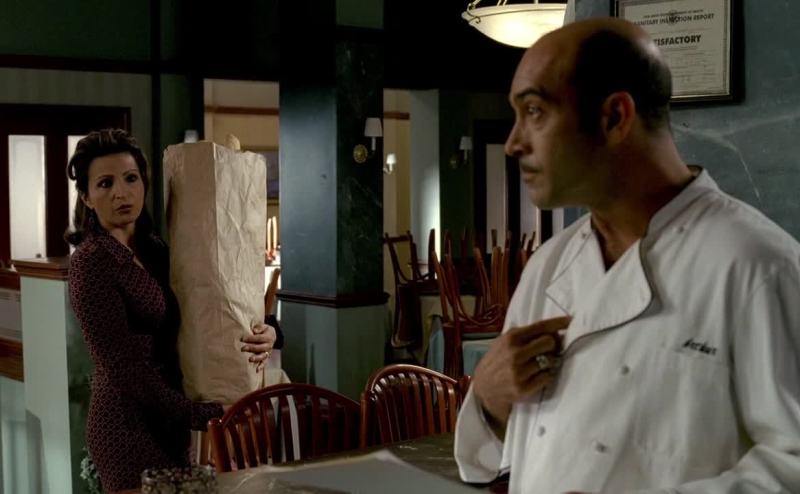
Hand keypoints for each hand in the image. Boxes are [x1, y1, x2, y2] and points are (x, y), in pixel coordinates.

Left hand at [240, 322, 276, 372]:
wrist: (272, 336)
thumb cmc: (265, 331)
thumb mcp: (264, 326)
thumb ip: (259, 327)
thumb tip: (254, 331)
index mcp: (269, 337)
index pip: (259, 338)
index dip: (251, 338)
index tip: (242, 339)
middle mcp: (269, 345)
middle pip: (261, 347)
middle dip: (252, 348)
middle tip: (243, 348)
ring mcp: (268, 352)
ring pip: (263, 356)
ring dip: (256, 358)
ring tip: (250, 359)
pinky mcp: (266, 357)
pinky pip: (264, 362)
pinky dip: (261, 366)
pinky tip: (257, 370)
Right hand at [472, 315, 570, 437]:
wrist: (484, 387)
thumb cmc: (498, 360)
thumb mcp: (505, 341)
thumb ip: (525, 335)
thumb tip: (554, 332)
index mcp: (511, 338)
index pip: (541, 326)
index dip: (559, 323)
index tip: (571, 321)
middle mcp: (515, 353)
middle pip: (550, 342)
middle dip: (553, 344)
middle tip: (550, 349)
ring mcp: (519, 372)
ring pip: (550, 361)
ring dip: (548, 362)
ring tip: (538, 364)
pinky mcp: (523, 388)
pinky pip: (547, 377)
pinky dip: (545, 375)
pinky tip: (536, 376)